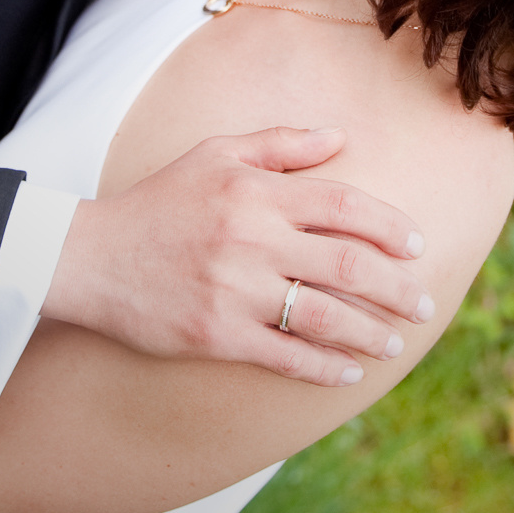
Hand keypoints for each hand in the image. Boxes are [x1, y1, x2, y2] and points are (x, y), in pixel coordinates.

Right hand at [41, 127, 433, 386]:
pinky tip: (346, 374)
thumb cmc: (158, 202)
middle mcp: (252, 240)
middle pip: (348, 265)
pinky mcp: (216, 335)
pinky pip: (285, 357)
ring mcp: (235, 291)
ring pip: (324, 316)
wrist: (89, 258)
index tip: (416, 246)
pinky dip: (322, 368)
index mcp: (256, 193)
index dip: (388, 227)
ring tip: (393, 344)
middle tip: (424, 303)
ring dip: (370, 333)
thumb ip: (280, 144)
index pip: (343, 207)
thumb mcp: (214, 154)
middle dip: (396, 288)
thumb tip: (340, 138)